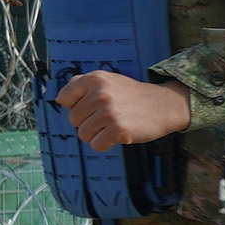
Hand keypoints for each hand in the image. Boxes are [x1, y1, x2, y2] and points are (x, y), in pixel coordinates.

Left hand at [59, 72, 192, 150]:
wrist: (164, 105)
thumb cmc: (132, 95)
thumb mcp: (108, 80)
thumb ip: (82, 85)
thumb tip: (60, 99)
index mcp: (95, 79)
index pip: (64, 98)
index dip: (76, 106)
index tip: (92, 106)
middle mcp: (100, 93)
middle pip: (73, 119)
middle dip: (88, 122)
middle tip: (108, 116)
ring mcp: (109, 112)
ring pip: (83, 134)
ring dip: (97, 135)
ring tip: (113, 125)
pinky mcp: (117, 129)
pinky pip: (96, 145)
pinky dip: (105, 144)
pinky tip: (118, 134)